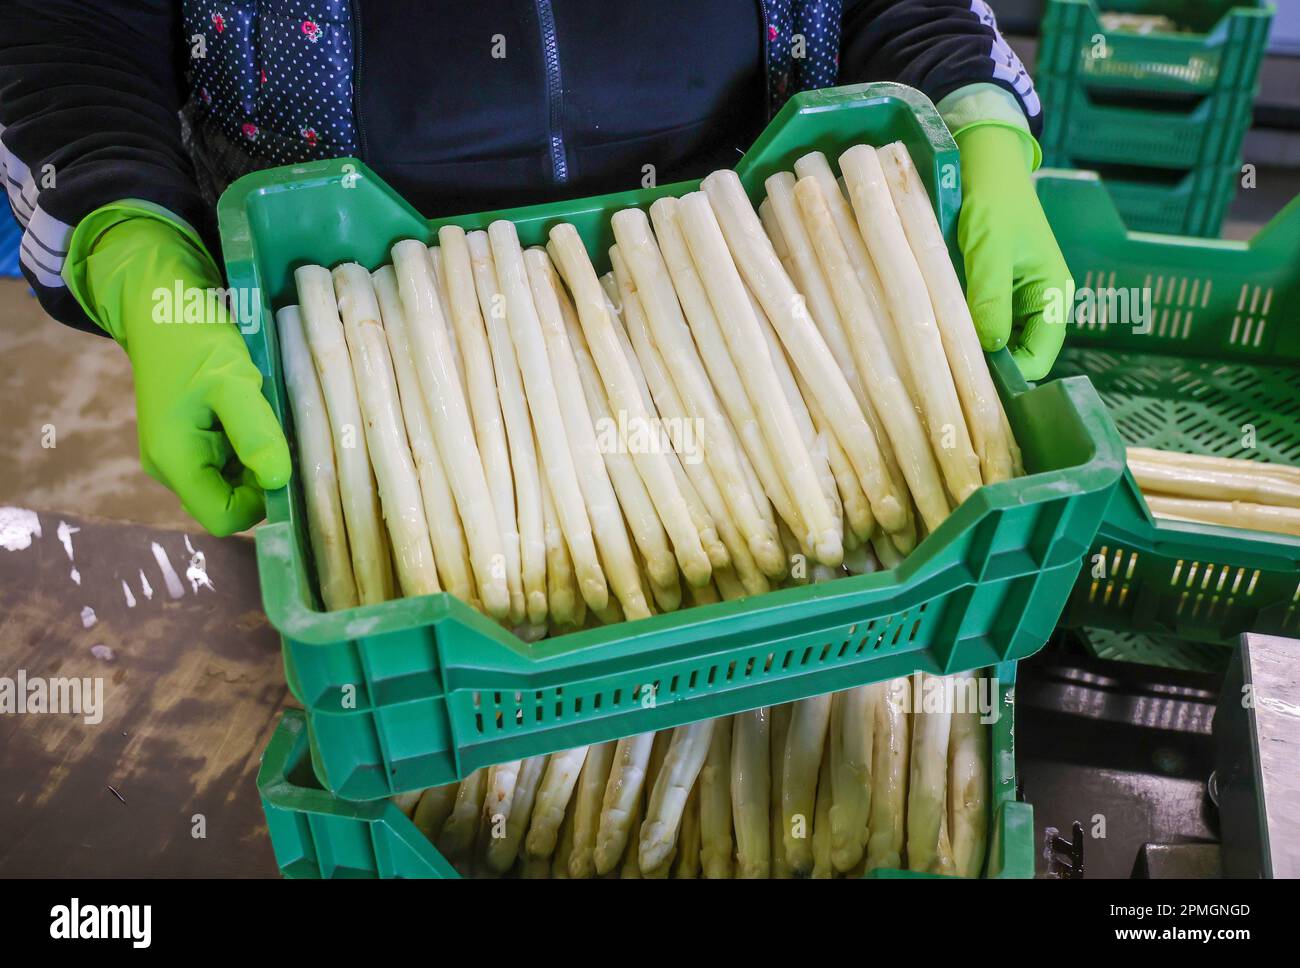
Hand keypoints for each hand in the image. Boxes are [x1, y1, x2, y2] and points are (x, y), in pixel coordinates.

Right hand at [80, 215, 289, 533]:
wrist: (161, 300)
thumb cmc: (192, 337)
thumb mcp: (231, 380)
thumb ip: (254, 432)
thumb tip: (280, 480)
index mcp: (175, 460)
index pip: (224, 518)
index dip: (262, 505)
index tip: (291, 468)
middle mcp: (175, 465)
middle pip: (232, 501)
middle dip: (265, 478)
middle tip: (291, 439)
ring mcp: (185, 451)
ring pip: (237, 479)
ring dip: (263, 459)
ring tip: (277, 420)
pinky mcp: (196, 435)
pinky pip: (234, 457)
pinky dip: (255, 443)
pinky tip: (266, 414)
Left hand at [955, 124, 1072, 380]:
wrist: (981, 160)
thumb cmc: (994, 199)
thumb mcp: (991, 249)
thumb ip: (991, 299)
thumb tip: (988, 348)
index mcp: (1052, 295)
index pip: (1039, 357)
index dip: (1011, 376)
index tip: (971, 383)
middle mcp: (1035, 303)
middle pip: (1014, 356)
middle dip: (984, 366)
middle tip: (944, 371)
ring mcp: (1010, 298)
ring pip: (991, 342)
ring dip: (968, 347)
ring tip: (935, 353)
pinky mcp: (986, 290)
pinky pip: (975, 322)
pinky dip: (958, 328)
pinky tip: (933, 330)